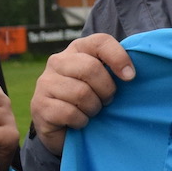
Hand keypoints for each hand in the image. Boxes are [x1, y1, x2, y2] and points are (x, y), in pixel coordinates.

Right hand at [29, 34, 133, 154]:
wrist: (62, 129)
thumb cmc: (89, 100)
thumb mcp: (103, 81)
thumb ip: (115, 70)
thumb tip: (131, 73)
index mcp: (77, 49)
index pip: (100, 41)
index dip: (119, 58)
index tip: (130, 77)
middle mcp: (58, 61)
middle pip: (91, 68)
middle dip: (106, 90)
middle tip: (107, 101)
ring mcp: (45, 83)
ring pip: (81, 93)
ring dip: (93, 108)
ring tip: (91, 112)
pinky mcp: (40, 105)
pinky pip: (70, 112)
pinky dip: (81, 121)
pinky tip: (79, 121)